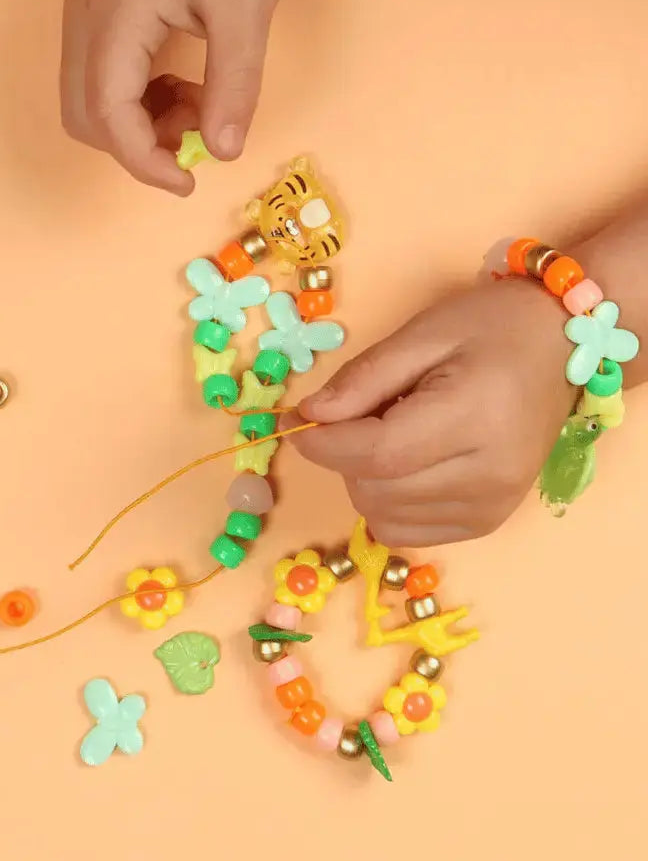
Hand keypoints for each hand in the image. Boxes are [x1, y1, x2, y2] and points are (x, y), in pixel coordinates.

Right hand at [60, 0, 289, 193]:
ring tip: (198, 105)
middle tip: (196, 139)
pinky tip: (183, 87)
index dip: (144, 162)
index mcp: (115, 13)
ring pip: (90, 106)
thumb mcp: (247, 8)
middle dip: (138, 147)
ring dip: (141, 127)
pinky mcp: (100, 16)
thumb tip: (224, 151)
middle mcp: (85, 17)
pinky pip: (104, 82)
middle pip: (84, 119)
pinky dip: (141, 104)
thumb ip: (234, 86)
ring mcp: (87, 15)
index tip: (188, 180)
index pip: (107, 116)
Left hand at [287, 277, 577, 545]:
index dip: (324, 443)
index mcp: (475, 418)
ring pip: (383, 516)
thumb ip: (362, 379)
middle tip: (363, 412)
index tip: (298, 422)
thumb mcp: (422, 334)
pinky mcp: (487, 523)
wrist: (563, 346)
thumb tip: (308, 417)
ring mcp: (491, 506)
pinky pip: (405, 532)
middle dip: (345, 455)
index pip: (378, 454)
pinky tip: (407, 465)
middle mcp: (489, 475)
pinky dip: (388, 503)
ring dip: (365, 479)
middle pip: (376, 489)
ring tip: (395, 432)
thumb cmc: (491, 329)